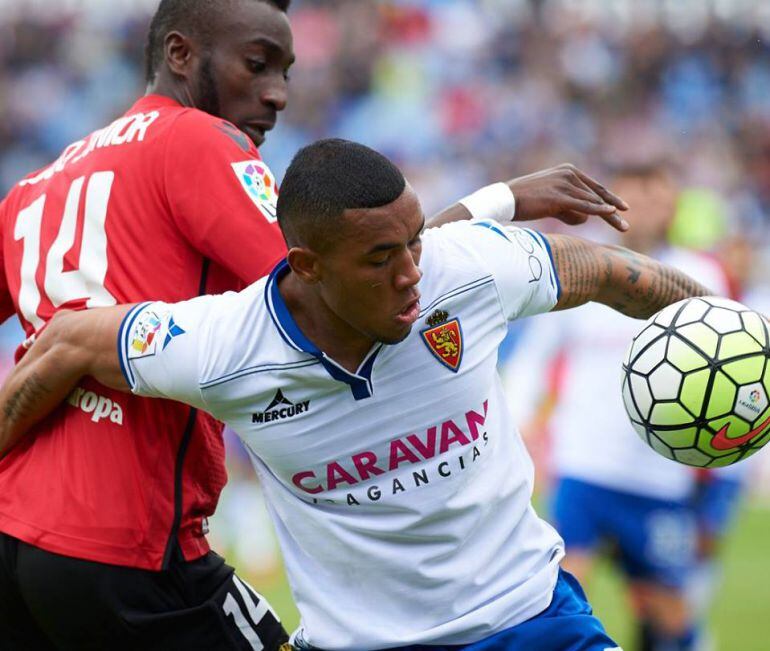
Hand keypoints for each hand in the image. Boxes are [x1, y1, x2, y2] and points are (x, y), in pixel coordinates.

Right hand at [509, 164, 629, 231]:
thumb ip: (569, 207)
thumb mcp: (551, 202)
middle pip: (597, 194)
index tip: (622, 208)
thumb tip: (585, 218)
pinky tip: (611, 212)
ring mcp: (565, 184)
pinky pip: (583, 205)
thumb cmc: (525, 202)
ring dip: (606, 216)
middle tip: (626, 222)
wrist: (506, 200)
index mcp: (568, 171)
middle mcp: (569, 174)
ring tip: (623, 227)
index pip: (594, 187)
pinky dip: (598, 210)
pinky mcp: (559, 197)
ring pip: (592, 202)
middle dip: (613, 209)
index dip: (609, 198)